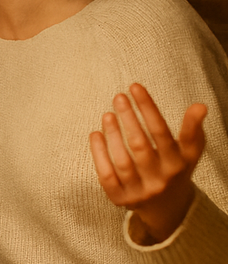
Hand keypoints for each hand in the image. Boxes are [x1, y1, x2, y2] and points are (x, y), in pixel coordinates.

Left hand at [89, 82, 207, 244]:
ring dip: (112, 134)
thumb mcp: (189, 152)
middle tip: (118, 97)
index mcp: (178, 164)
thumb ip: (193, 130)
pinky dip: (98, 153)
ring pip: (122, 161)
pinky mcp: (121, 198)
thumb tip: (200, 106)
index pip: (161, 132)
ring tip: (108, 114)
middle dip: (128, 117)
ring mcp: (139, 190)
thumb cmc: (175, 170)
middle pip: (139, 145)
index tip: (135, 86)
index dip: (148, 108)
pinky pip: (106, 175)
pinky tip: (95, 134)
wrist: (168, 209)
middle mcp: (160, 179)